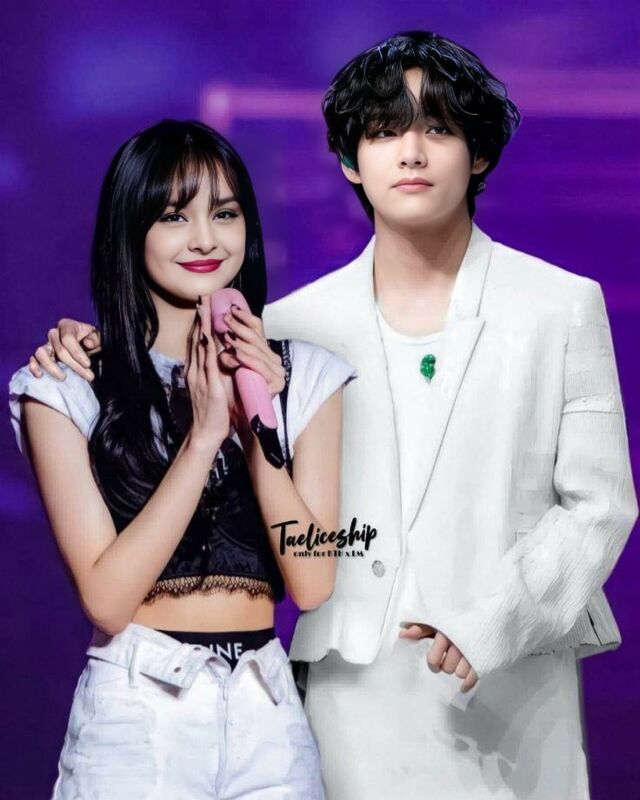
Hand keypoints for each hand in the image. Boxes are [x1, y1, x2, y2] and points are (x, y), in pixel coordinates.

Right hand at [29, 318, 100, 381]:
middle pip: (59, 350)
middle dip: (74, 366)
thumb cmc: (90, 340)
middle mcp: (54, 334)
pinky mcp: (40, 356)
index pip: (68, 339)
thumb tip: (87, 344)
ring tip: (63, 378)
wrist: (84, 344)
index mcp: (67, 326)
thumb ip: (95, 339)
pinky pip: (32, 360)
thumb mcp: (97, 337)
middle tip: (88, 376)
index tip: (88, 364)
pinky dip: (34, 367)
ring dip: (52, 368)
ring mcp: (45, 345)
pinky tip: (40, 375)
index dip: (77, 353)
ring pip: (41, 353)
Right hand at [185, 296, 230, 448]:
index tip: (202, 304)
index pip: (197, 341)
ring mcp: (200, 378)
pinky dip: (209, 348)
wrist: (206, 433)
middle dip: (199, 317)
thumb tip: (218, 355)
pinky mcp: (210, 387)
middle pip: (196, 339)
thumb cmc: (212, 411)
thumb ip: (212, 370)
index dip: (199, 322)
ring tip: (204, 308)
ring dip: (202, 326)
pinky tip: (208, 336)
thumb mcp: (211, 385)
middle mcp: (195, 371)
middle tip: (202, 296)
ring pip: (200, 347)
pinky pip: (209, 364)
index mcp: (196, 370)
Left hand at [216, 305, 284, 397]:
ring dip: (241, 342)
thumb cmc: (232, 390)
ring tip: (227, 334)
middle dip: (239, 327)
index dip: (244, 318)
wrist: (239, 417)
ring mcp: (277, 371)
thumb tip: (221, 325)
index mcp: (265, 352)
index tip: (230, 309)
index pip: (258, 329)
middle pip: (257, 337)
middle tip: (225, 319)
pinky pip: (259, 367)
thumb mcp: (229, 362)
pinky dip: (247, 359)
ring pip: (257, 351)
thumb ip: (230, 346)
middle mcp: (274, 360)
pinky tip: (236, 353)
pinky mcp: (277, 383)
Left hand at [399, 623, 478, 692]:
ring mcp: (473, 650)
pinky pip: (474, 677)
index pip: (433, 659)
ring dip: (458, 670)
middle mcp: (459, 641)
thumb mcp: (437, 618)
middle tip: (449, 659)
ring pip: (460, 673)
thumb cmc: (456, 616)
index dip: (433, 662)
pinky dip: (467, 683)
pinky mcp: (484, 656)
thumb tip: (402, 635)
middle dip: (446, 665)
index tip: (435, 660)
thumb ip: (420, 628)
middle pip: (447, 668)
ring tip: (460, 663)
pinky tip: (463, 685)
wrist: (483, 608)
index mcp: (445, 631)